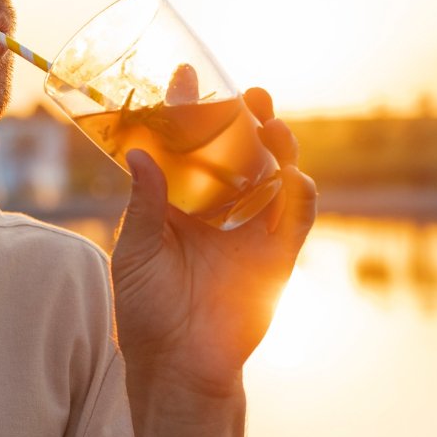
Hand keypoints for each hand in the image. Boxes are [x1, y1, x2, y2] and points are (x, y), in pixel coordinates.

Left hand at [110, 87, 316, 402]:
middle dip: (245, 120)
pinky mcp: (275, 257)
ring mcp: (249, 232)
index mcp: (178, 204)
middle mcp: (217, 211)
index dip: (189, 112)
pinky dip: (299, 192)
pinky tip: (291, 172)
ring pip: (273, 176)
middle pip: (239, 154)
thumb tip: (139, 153)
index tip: (186, 75)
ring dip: (277, 146)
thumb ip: (144, 202)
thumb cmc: (146, 307)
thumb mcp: (137, 249)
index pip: (188, 147)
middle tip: (244, 93)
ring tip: (268, 121)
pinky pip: (296, 217)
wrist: (176, 361)